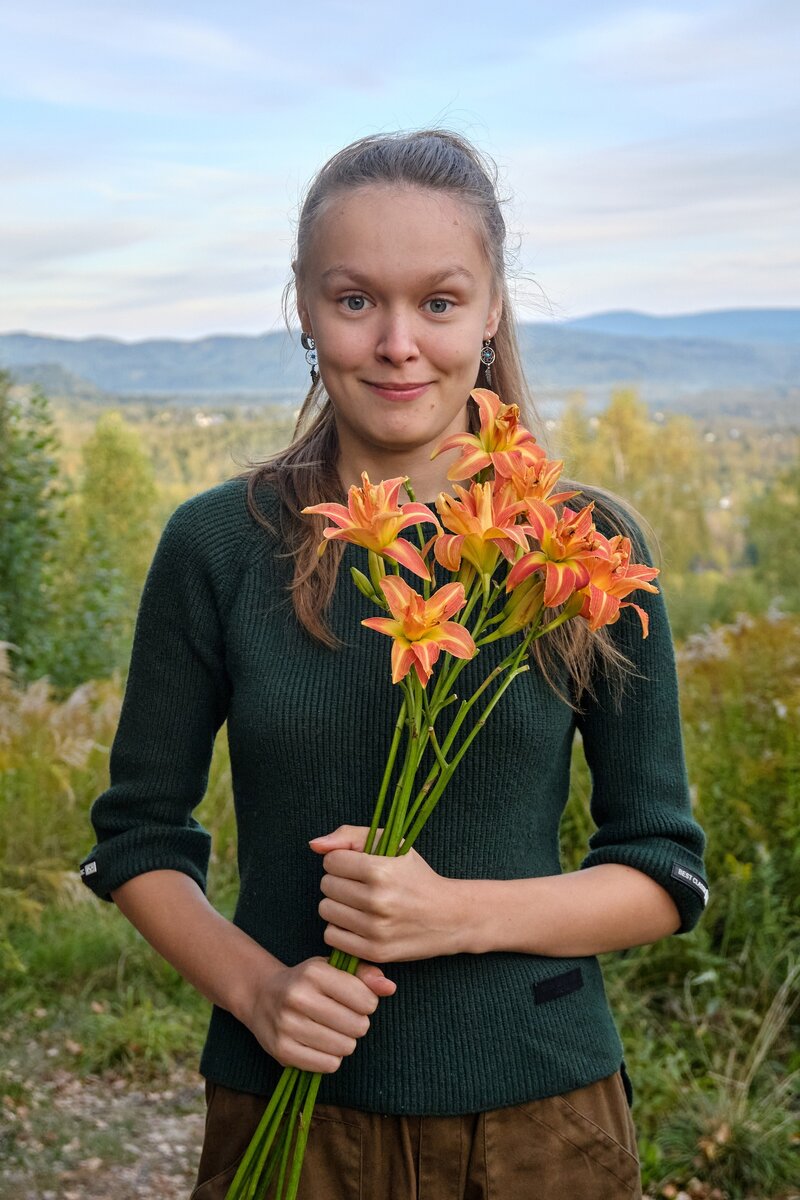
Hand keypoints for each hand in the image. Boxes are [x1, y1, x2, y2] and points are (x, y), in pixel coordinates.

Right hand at [243, 954, 396, 1074]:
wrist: (261, 996)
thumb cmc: (306, 981)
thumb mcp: (333, 968)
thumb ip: (364, 974)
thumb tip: (390, 987)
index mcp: (314, 973)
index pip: (365, 999)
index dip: (368, 1002)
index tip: (357, 1000)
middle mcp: (298, 998)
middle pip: (357, 1026)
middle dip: (358, 1023)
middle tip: (344, 1017)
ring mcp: (288, 1025)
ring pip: (344, 1048)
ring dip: (345, 1042)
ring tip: (332, 1031)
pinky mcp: (282, 1051)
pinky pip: (328, 1065)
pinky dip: (331, 1058)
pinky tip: (321, 1044)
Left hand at [309, 825, 462, 962]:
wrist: (450, 916)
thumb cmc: (416, 876)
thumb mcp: (392, 844)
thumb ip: (350, 836)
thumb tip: (314, 845)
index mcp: (381, 870)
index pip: (331, 861)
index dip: (342, 861)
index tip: (357, 866)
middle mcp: (378, 901)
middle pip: (326, 886)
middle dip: (339, 882)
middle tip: (359, 885)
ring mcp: (376, 929)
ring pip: (326, 911)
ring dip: (338, 905)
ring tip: (358, 903)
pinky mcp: (375, 952)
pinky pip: (332, 937)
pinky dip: (341, 929)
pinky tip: (358, 922)